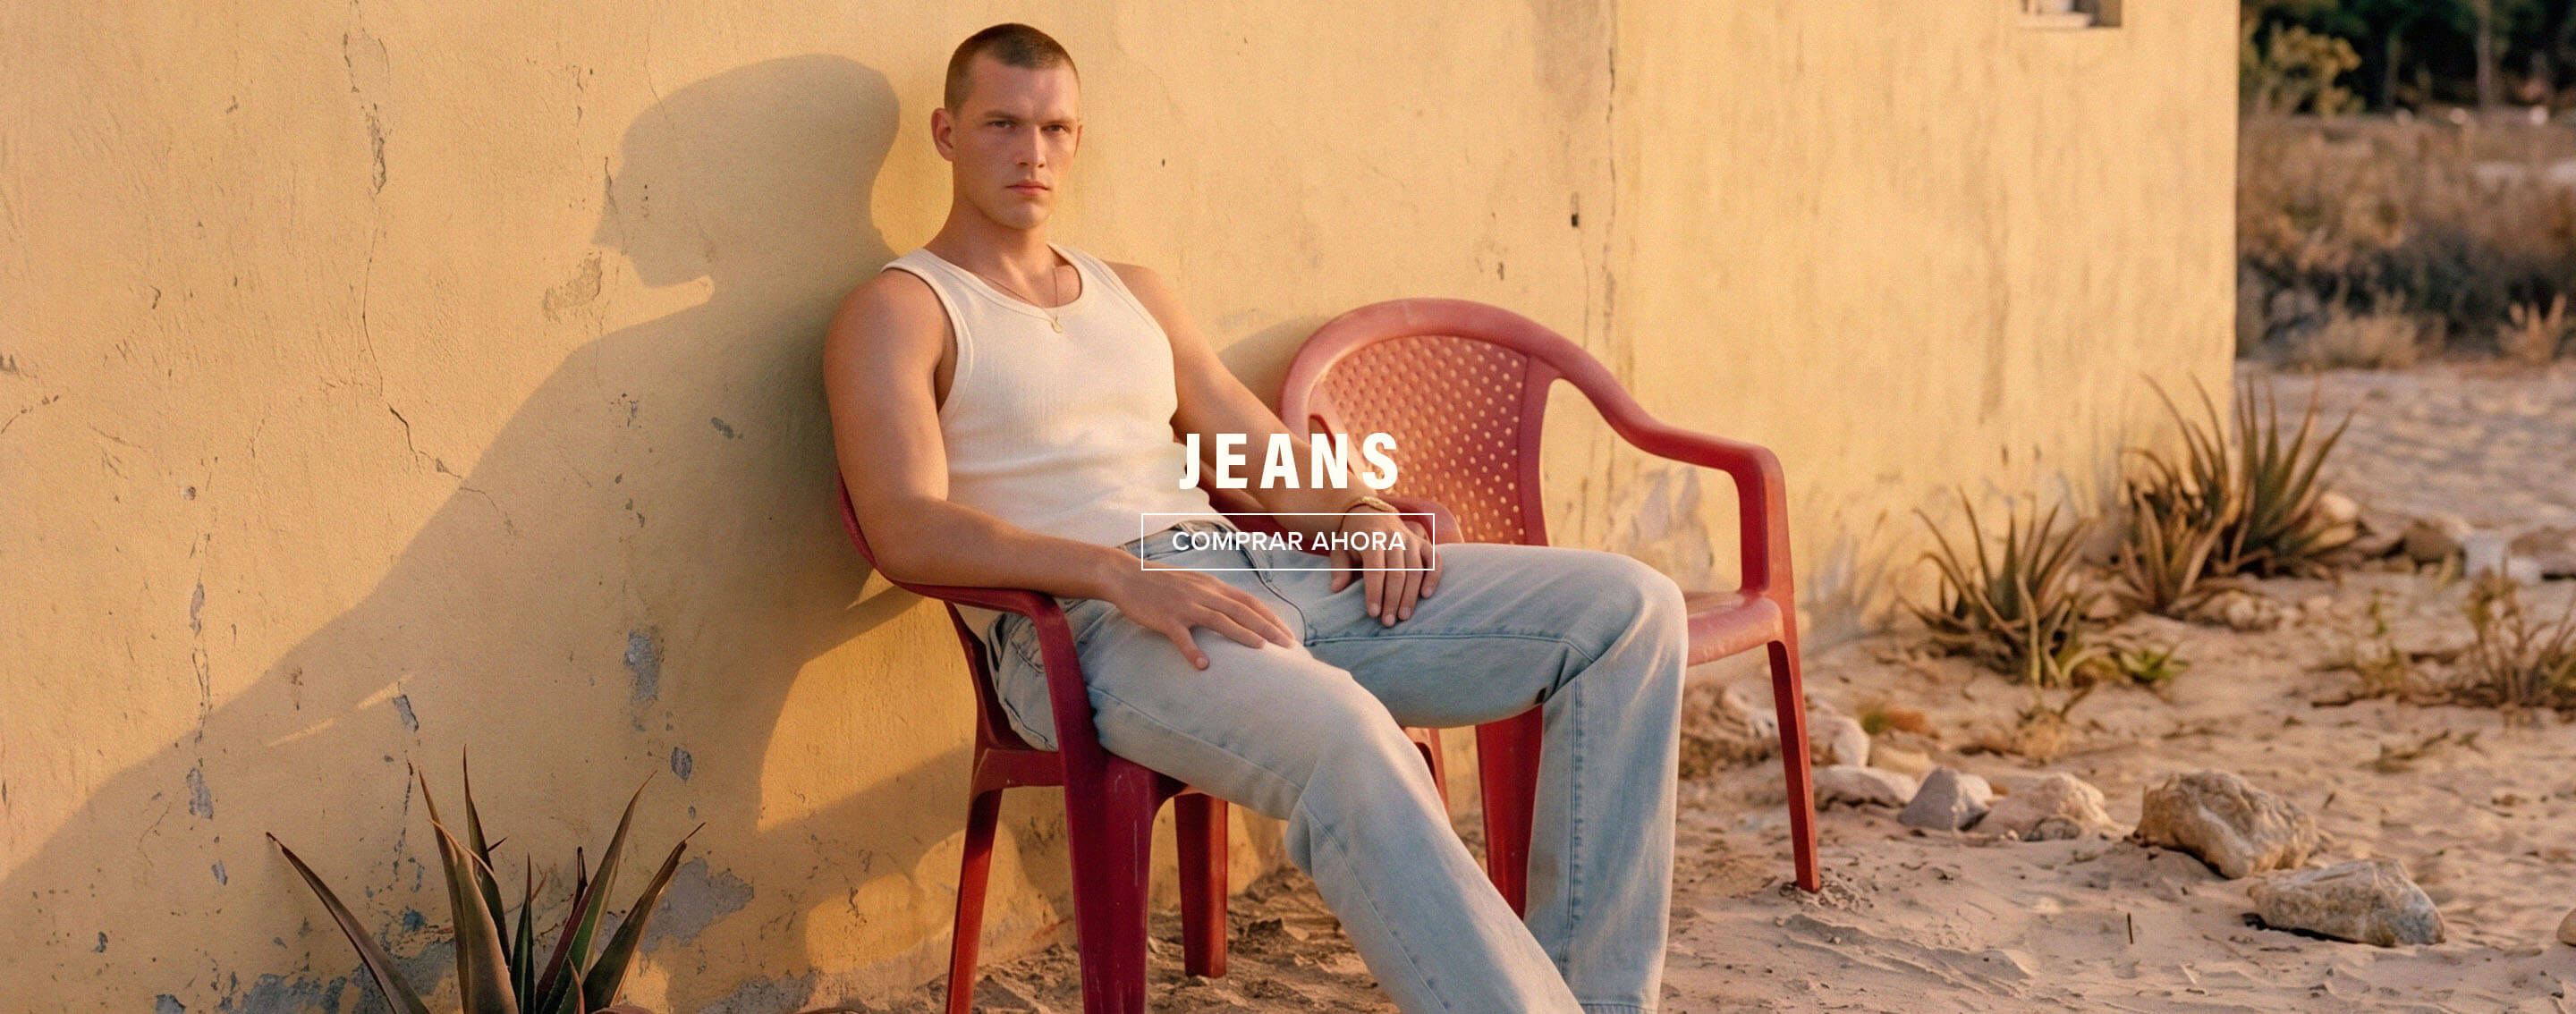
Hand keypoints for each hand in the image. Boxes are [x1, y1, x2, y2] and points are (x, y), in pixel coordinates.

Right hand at [1101, 563, 1297, 669]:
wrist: (1127, 575)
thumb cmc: (1160, 582)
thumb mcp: (1194, 583)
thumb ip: (1214, 595)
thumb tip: (1236, 612)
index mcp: (1212, 586)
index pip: (1249, 601)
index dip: (1271, 617)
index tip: (1288, 634)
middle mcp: (1203, 593)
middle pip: (1241, 610)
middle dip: (1267, 628)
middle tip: (1287, 645)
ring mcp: (1185, 605)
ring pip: (1219, 619)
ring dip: (1241, 634)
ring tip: (1261, 650)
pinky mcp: (1166, 617)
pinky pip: (1181, 636)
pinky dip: (1193, 650)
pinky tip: (1203, 665)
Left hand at [1328, 506, 1440, 625]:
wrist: (1369, 514)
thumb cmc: (1352, 539)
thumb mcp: (1339, 549)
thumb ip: (1339, 568)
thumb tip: (1336, 589)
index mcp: (1371, 538)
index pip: (1375, 569)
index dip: (1375, 592)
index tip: (1373, 613)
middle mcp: (1393, 537)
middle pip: (1397, 572)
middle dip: (1393, 600)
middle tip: (1388, 622)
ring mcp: (1411, 539)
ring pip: (1416, 570)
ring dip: (1410, 596)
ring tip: (1403, 616)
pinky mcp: (1423, 543)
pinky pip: (1434, 560)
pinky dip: (1433, 577)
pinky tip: (1426, 595)